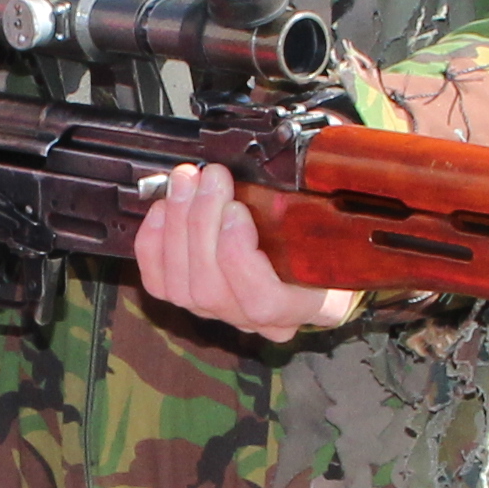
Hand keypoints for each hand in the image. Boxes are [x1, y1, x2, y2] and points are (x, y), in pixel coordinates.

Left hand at [131, 166, 355, 341]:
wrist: (319, 257)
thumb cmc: (330, 235)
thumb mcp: (333, 219)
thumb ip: (307, 204)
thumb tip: (271, 166)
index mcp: (308, 303)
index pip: (263, 302)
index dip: (238, 257)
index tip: (236, 209)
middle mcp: (261, 320)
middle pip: (212, 289)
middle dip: (201, 223)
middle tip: (209, 177)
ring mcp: (224, 314)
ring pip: (182, 288)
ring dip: (178, 225)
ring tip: (188, 182)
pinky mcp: (193, 301)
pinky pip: (160, 283)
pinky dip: (154, 242)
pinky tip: (163, 208)